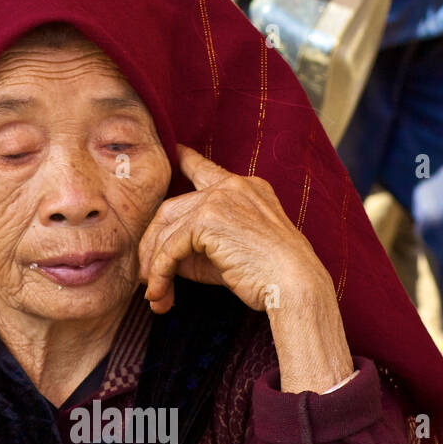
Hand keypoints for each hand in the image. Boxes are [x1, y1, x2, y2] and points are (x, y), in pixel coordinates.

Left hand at [139, 145, 353, 392]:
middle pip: (172, 208)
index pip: (207, 171)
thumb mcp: (230, 255)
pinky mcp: (208, 219)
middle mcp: (232, 186)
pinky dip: (161, 273)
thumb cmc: (270, 277)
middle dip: (154, 245)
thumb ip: (199, 249)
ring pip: (166, 228)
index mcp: (247, 189)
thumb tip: (161, 260)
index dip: (187, 161)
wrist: (295, 285)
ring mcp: (220, 198)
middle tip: (148, 278)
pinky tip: (162, 293)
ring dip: (155, 265)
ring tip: (155, 294)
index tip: (177, 150)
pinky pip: (170, 247)